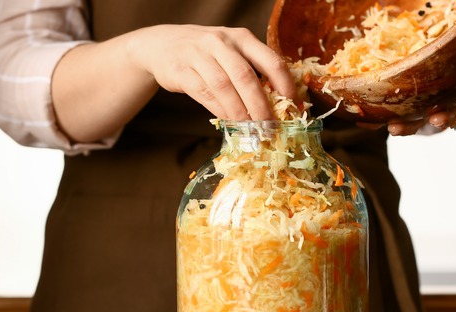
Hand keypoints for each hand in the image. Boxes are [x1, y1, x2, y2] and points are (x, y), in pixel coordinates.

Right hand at [132, 24, 296, 120]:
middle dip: (260, 106)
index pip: (270, 60)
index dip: (284, 84)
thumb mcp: (231, 51)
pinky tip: (229, 122)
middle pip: (245, 77)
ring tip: (250, 130)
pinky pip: (204, 94)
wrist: (162, 44)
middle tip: (269, 127)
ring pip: (223, 87)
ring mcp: (199, 55)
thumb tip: (277, 104)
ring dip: (239, 112)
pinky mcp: (181, 70)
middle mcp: (221, 43)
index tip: (292, 105)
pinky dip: (219, 111)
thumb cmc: (206, 52)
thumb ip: (251, 70)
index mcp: (241, 38)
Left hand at [385, 26, 455, 135]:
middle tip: (439, 117)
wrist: (427, 78)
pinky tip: (376, 124)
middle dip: (446, 116)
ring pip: (420, 121)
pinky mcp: (407, 114)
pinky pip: (398, 120)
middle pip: (450, 112)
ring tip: (397, 128)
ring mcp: (427, 110)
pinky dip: (386, 123)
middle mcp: (449, 101)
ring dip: (411, 125)